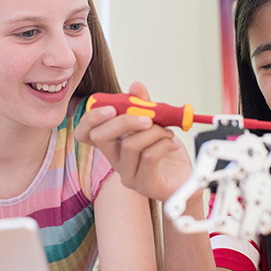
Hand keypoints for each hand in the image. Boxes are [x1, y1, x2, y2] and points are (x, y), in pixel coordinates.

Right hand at [75, 82, 192, 201]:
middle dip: (124, 120)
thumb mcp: (155, 124)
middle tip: (148, 117)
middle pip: (101, 137)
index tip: (111, 108)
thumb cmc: (167, 153)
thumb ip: (144, 106)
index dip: (90, 119)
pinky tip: (172, 143)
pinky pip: (149, 157)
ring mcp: (128, 175)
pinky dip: (164, 144)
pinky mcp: (145, 184)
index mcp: (113, 144)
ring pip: (130, 145)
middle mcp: (115, 160)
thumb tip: (136, 86)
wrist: (186, 178)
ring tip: (167, 132)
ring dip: (154, 131)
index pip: (85, 133)